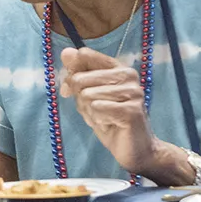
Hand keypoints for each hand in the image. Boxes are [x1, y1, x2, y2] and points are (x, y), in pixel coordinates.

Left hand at [59, 46, 157, 173]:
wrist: (135, 149)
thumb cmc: (110, 121)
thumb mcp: (87, 96)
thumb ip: (77, 74)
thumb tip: (66, 52)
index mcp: (117, 67)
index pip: (84, 56)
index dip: (71, 76)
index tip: (72, 91)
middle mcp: (128, 75)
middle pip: (80, 78)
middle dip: (81, 100)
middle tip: (97, 112)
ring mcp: (133, 91)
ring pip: (88, 95)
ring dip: (91, 112)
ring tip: (106, 118)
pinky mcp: (132, 109)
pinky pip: (97, 109)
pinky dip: (98, 120)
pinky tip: (112, 124)